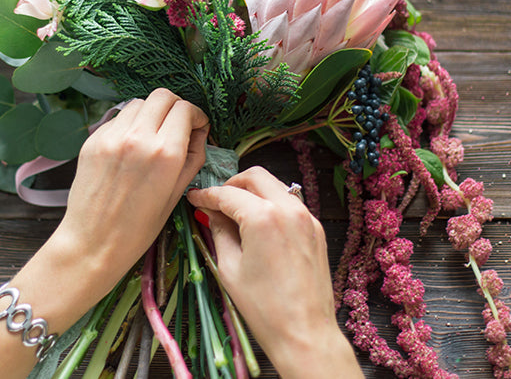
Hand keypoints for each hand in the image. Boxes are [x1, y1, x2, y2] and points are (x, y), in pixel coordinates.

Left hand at [0, 89, 208, 378]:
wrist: (93, 243)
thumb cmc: (140, 227)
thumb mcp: (177, 194)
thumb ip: (193, 157)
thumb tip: (198, 132)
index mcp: (165, 153)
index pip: (185, 108)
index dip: (196, 115)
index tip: (196, 128)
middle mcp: (139, 137)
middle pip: (163, 96)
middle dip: (175, 107)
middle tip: (176, 126)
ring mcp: (112, 136)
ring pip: (139, 103)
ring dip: (150, 113)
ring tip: (151, 136)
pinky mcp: (93, 140)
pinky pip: (118, 118)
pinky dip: (129, 125)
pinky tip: (129, 147)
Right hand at [187, 167, 362, 378]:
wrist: (305, 333)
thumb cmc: (264, 308)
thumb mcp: (230, 268)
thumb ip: (219, 232)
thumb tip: (212, 214)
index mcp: (264, 217)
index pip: (228, 194)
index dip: (206, 195)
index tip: (194, 198)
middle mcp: (289, 209)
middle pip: (255, 177)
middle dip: (232, 184)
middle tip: (216, 201)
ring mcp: (307, 218)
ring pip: (276, 186)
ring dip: (254, 192)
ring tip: (236, 214)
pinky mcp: (316, 229)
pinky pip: (290, 204)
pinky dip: (272, 205)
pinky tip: (259, 225)